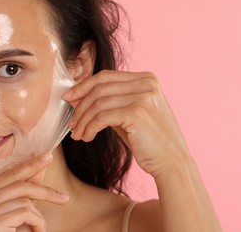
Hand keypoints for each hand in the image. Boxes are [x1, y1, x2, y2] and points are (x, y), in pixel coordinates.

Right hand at [0, 153, 69, 231]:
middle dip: (44, 191)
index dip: (29, 166)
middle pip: (18, 185)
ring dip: (38, 217)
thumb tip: (40, 166)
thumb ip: (27, 189)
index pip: (8, 176)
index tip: (48, 156)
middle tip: (64, 198)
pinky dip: (37, 223)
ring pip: (24, 200)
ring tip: (38, 230)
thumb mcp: (20, 210)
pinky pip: (25, 213)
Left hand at [63, 70, 191, 177]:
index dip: (83, 86)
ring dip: (83, 120)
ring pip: (98, 103)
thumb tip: (75, 97)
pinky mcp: (138, 112)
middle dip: (80, 105)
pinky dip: (90, 127)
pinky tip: (87, 137)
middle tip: (71, 122)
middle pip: (99, 88)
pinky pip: (102, 117)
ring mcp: (143, 96)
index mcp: (145, 79)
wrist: (172, 162)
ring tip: (77, 134)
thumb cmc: (147, 140)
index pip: (105, 76)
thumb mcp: (127, 115)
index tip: (68, 98)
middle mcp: (146, 83)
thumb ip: (107, 103)